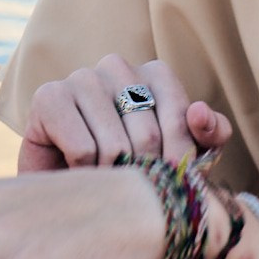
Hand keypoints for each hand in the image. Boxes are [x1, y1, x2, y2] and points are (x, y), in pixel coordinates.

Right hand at [17, 56, 234, 172]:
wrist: (72, 191)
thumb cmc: (133, 167)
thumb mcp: (182, 154)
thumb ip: (210, 134)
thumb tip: (199, 113)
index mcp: (153, 73)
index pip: (180, 114)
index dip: (180, 157)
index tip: (174, 183)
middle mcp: (116, 66)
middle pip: (147, 134)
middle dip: (145, 174)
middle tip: (136, 191)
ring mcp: (80, 77)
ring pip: (114, 145)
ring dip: (114, 177)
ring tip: (108, 181)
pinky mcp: (48, 96)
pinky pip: (83, 149)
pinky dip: (85, 173)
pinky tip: (80, 173)